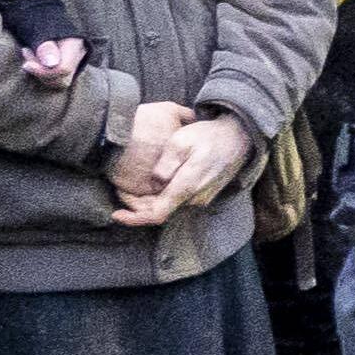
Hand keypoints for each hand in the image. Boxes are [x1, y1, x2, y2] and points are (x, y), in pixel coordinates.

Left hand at [109, 104, 248, 224]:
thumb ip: (165, 164)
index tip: (116, 214)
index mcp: (187, 187)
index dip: (134, 218)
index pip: (157, 214)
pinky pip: (178, 202)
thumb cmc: (208, 136)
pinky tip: (150, 187)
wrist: (238, 136)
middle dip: (137, 208)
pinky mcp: (203, 194)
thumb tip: (154, 181)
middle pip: (160, 213)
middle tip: (119, 192)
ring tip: (130, 190)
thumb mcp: (181, 142)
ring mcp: (201, 198)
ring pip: (168, 207)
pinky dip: (160, 198)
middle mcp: (194, 199)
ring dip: (148, 203)